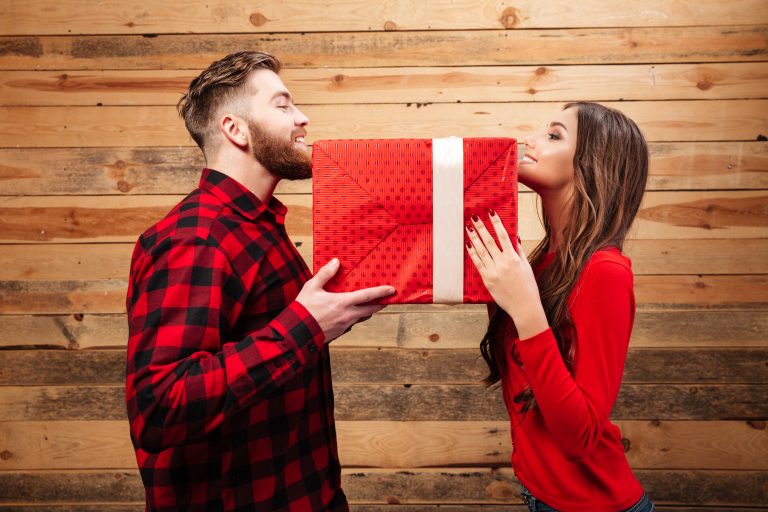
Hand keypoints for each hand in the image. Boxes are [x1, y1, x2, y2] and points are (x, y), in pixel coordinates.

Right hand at [296, 258, 395, 341]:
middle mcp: (347, 315)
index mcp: (343, 302)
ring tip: (369, 305)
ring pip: (362, 318)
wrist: (297, 332)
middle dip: (380, 304)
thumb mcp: (312, 287)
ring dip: (367, 311)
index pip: (367, 296)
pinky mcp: (339, 333)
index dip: (381, 292)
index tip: (392, 290)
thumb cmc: (303, 309)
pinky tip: (350, 314)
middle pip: (370, 310)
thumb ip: (325, 274)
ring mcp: (344, 326)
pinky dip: (354, 318)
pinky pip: (351, 324)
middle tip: (387, 299)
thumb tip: (335, 262)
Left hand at [465, 212, 548, 339]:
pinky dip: (473, 253)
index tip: (491, 213)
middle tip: (474, 217)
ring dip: (474, 238)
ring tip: (468, 228)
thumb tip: (515, 238)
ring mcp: (493, 271)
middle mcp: (502, 263)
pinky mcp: (487, 280)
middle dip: (481, 228)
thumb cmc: (528, 287)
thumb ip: (519, 251)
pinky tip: (468, 245)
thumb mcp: (527, 267)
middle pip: (489, 241)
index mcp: (514, 258)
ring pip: (481, 251)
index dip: (496, 223)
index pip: (503, 236)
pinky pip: (478, 263)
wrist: (524, 306)